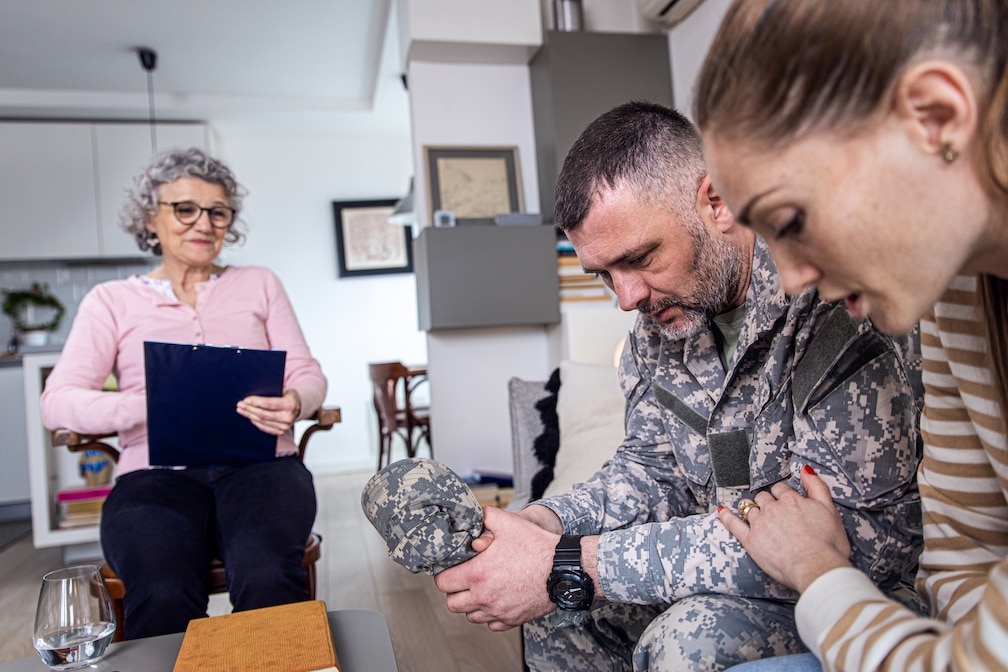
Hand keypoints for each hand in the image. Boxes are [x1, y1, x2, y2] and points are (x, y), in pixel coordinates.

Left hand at [236, 389, 300, 434]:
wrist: (299, 406)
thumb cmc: (288, 395)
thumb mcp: (283, 390)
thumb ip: (271, 393)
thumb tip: (252, 395)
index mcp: (290, 404)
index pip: (268, 404)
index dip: (256, 402)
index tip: (245, 399)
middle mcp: (288, 417)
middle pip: (263, 414)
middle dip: (249, 409)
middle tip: (240, 404)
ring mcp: (285, 426)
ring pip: (262, 421)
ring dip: (250, 415)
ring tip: (241, 410)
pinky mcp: (281, 431)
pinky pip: (264, 427)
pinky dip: (255, 422)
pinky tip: (249, 416)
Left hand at [434, 506, 557, 630]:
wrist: (563, 569)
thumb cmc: (537, 547)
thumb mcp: (509, 523)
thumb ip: (486, 517)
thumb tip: (474, 515)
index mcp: (477, 574)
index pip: (443, 583)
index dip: (444, 574)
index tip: (452, 569)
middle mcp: (484, 597)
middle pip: (453, 604)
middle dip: (455, 591)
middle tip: (464, 580)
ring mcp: (498, 611)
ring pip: (471, 616)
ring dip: (471, 604)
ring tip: (481, 589)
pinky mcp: (513, 620)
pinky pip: (492, 624)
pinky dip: (490, 615)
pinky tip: (497, 600)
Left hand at [717, 466, 852, 592]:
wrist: (816, 567)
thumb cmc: (828, 543)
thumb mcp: (830, 509)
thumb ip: (817, 486)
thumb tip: (806, 469)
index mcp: (791, 500)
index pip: (781, 490)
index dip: (783, 495)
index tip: (785, 502)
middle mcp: (772, 509)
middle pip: (764, 498)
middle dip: (767, 502)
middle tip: (773, 512)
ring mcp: (759, 524)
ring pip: (750, 508)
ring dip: (751, 508)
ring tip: (752, 511)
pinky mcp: (750, 540)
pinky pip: (733, 524)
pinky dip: (726, 516)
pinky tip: (721, 511)